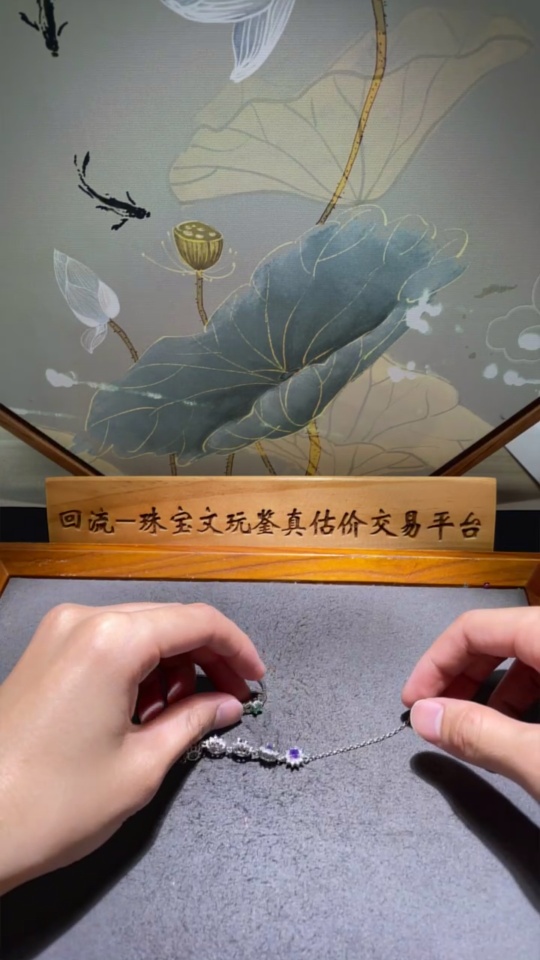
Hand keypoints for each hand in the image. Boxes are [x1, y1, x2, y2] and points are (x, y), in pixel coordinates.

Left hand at [0, 601, 264, 893]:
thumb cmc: (57, 803)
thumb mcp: (141, 765)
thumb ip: (194, 721)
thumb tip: (229, 704)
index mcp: (112, 640)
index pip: (197, 621)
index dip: (237, 648)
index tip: (257, 681)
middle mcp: (84, 619)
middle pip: (168, 620)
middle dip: (206, 658)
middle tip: (231, 700)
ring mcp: (59, 631)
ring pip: (139, 628)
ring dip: (171, 664)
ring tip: (178, 717)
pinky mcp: (45, 650)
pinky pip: (108, 642)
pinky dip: (137, 667)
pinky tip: (144, 709)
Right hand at [402, 607, 539, 799]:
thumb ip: (479, 734)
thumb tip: (423, 717)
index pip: (475, 627)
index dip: (434, 662)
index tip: (412, 701)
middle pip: (499, 637)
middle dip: (460, 676)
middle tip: (435, 716)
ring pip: (526, 656)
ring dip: (492, 690)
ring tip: (473, 730)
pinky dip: (526, 698)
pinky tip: (516, 735)